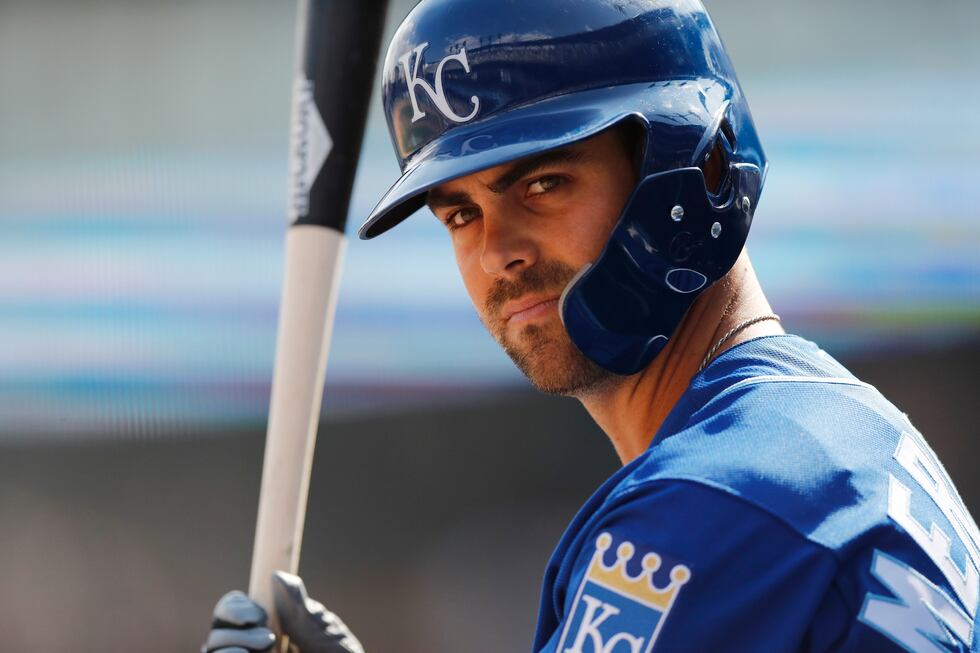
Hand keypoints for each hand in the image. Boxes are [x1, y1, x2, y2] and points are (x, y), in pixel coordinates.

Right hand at [202, 572, 363, 652]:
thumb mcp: (322, 633)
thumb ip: (299, 608)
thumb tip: (277, 576)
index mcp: (269, 627)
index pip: (234, 610)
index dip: (235, 607)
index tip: (257, 613)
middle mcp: (251, 647)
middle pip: (218, 630)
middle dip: (234, 627)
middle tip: (268, 636)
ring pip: (211, 648)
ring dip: (229, 645)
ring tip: (261, 649)